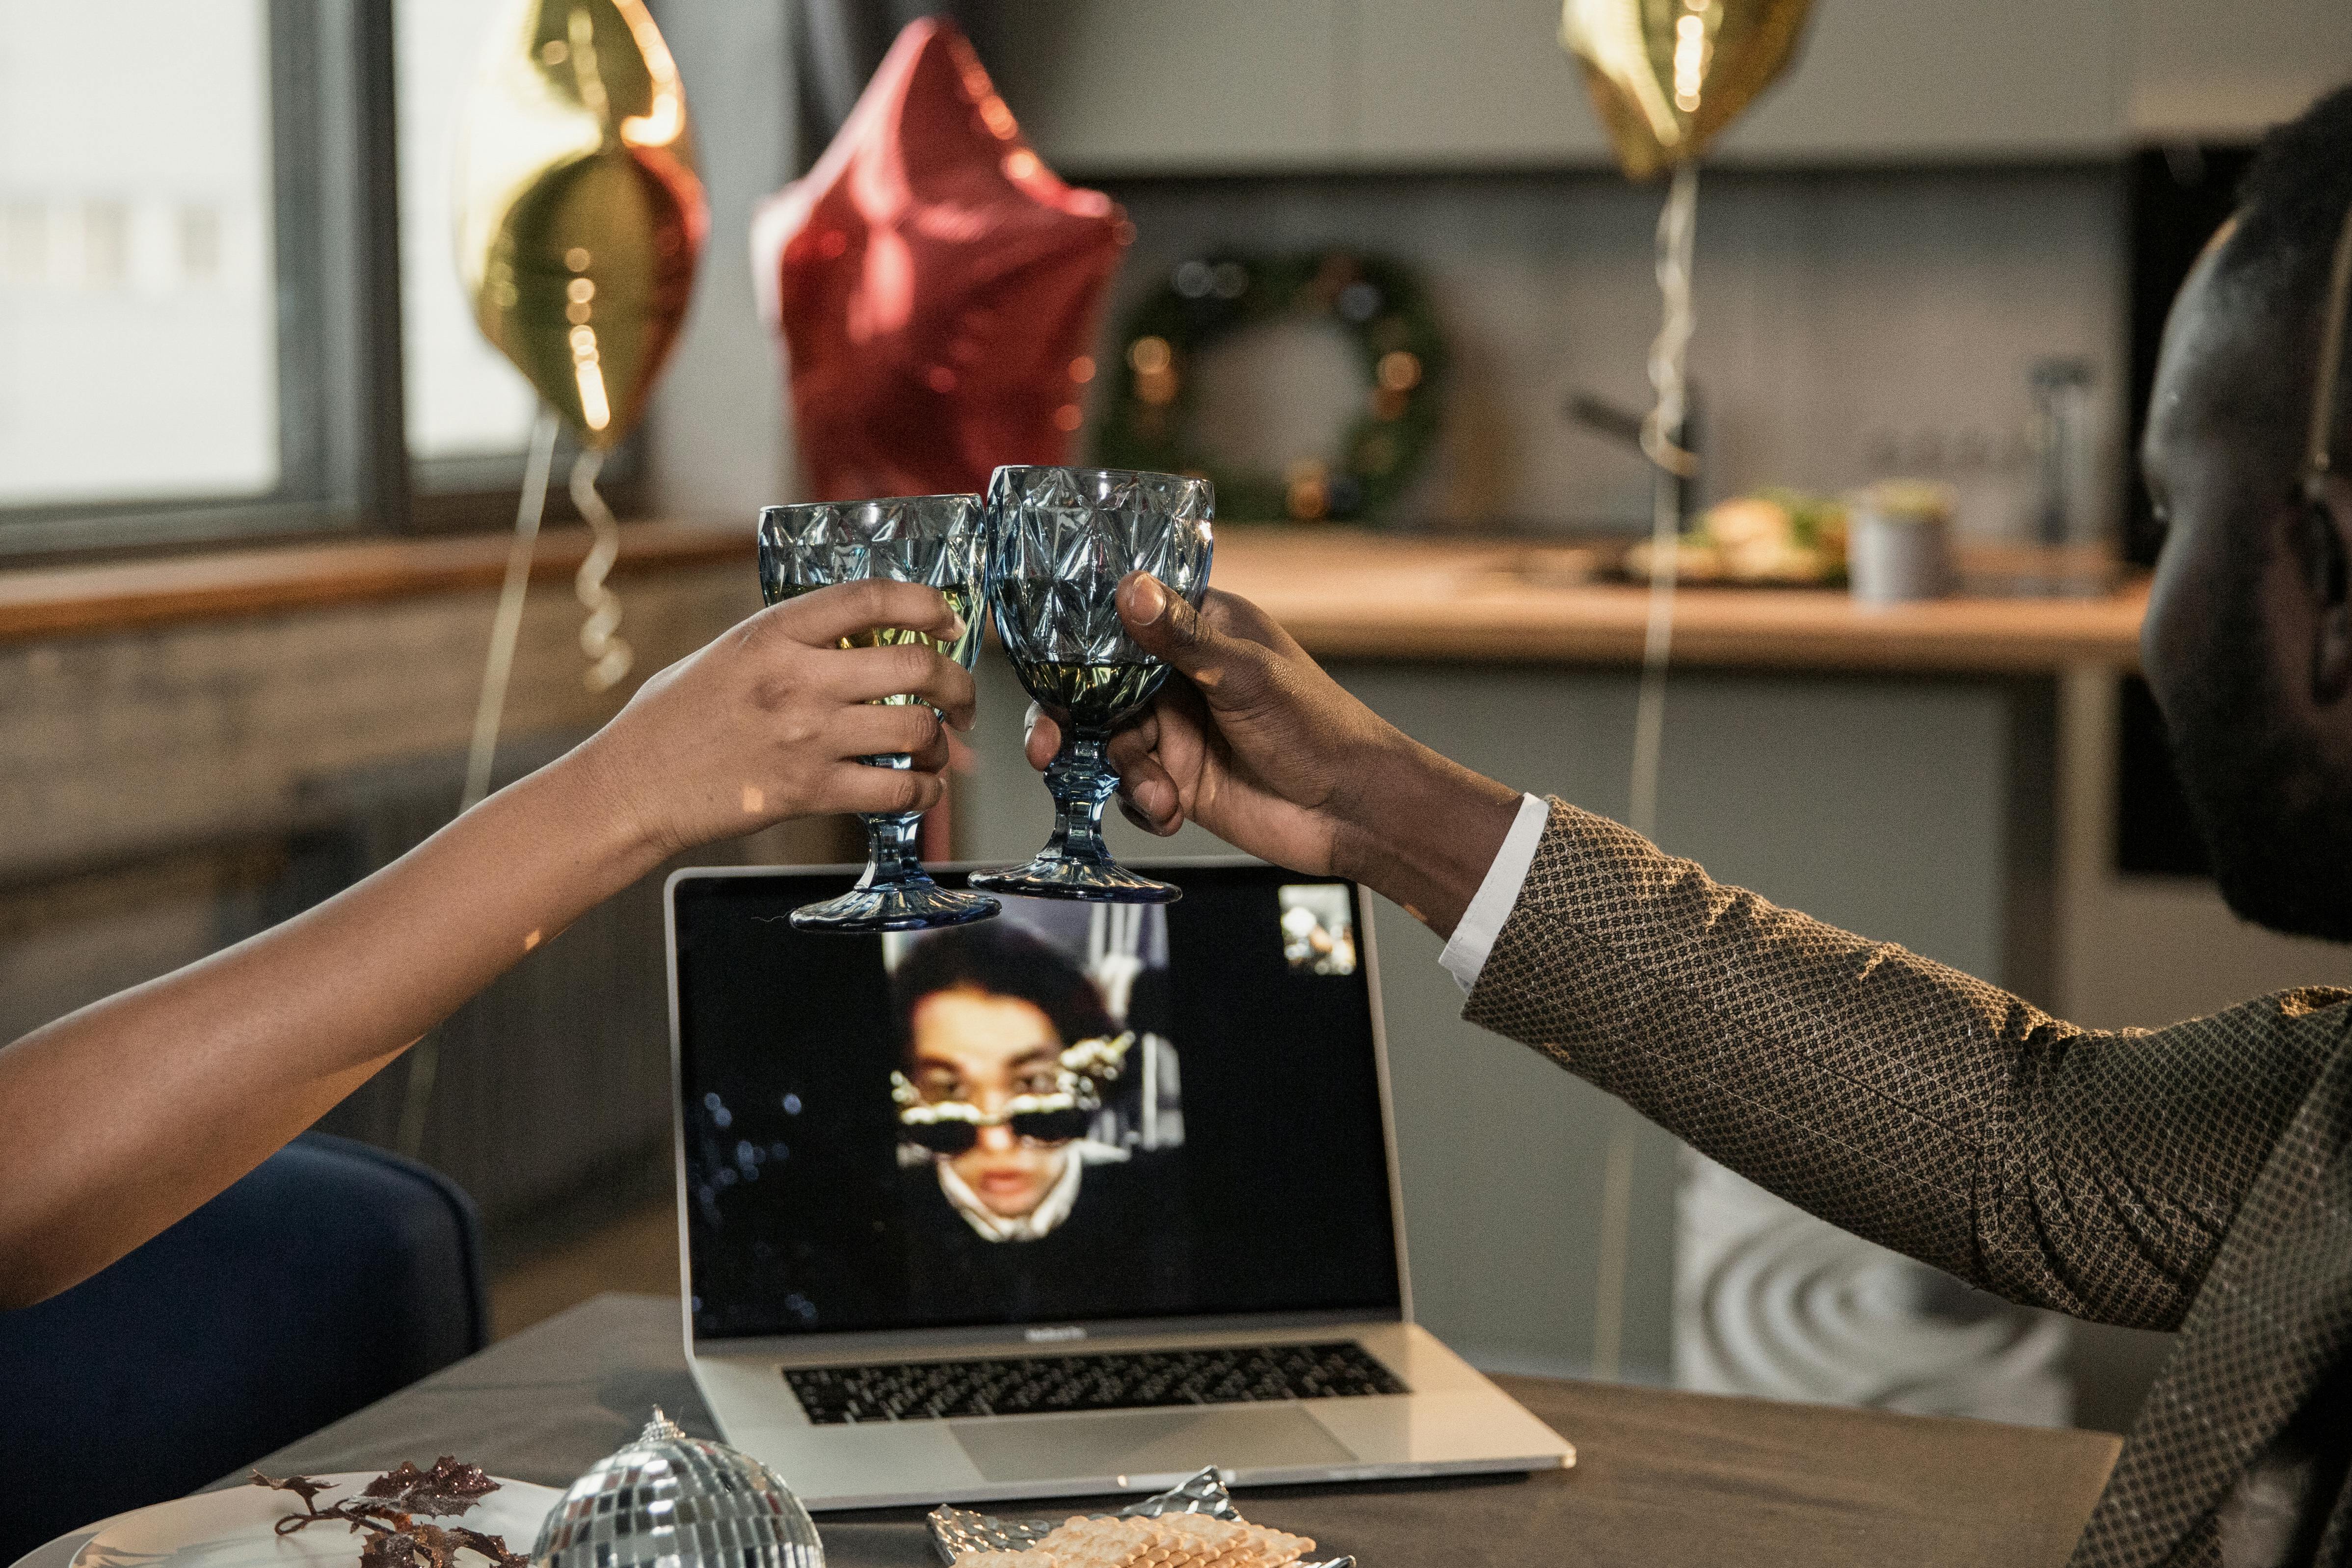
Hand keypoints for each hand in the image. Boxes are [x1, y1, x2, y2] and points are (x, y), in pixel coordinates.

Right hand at [577, 579, 977, 858]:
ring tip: (940, 750)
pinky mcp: (808, 791)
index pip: (871, 598)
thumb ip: (791, 642)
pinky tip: (923, 791)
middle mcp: (798, 679)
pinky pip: (895, 791)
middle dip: (958, 682)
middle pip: (915, 665)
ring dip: (943, 742)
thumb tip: (861, 642)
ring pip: (916, 730)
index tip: (950, 619)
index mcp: (774, 633)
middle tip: (964, 698)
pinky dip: (924, 794)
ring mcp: (806, 737)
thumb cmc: (675, 718)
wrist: (633, 785)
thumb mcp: (728, 652)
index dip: (926, 603)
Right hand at [1023, 574, 1521, 932]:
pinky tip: (1172, 812)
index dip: (1076, 648)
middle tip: (1050, 750)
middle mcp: (1179, 676)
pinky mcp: (1180, 780)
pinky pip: (1132, 790)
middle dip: (1074, 724)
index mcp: (1199, 630)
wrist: (1352, 810)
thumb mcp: (1246, 675)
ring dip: (1127, 774)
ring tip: (1162, 794)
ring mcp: (1177, 730)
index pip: (1120, 623)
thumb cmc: (1318, 727)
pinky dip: (1143, 803)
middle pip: (1098, 690)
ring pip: (1111, 746)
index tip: (1048, 673)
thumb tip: (1129, 589)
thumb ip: (1181, 638)